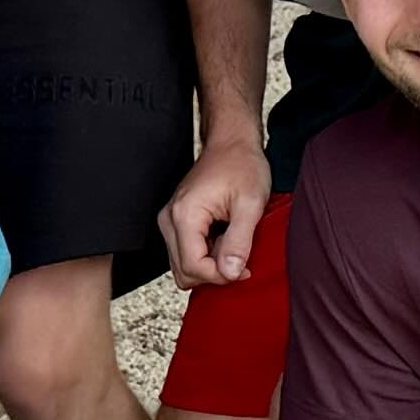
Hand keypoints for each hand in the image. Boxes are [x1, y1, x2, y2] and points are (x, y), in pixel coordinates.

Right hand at [160, 130, 272, 288]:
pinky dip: (206, 256)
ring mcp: (170, 221)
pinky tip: (224, 240)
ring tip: (232, 245)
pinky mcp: (176, 222)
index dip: (221, 276)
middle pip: (183, 272)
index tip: (245, 269)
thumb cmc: (241, 165)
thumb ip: (239, 241)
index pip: (192, 267)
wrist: (232, 143)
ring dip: (210, 266)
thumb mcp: (250, 203)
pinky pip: (187, 253)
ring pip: (183, 266)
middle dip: (214, 273)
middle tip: (240, 259)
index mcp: (184, 215)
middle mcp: (169, 220)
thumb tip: (230, 273)